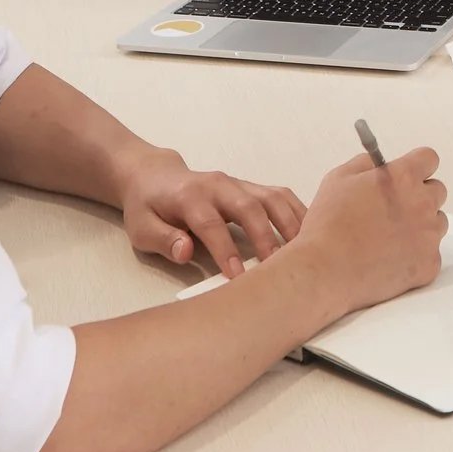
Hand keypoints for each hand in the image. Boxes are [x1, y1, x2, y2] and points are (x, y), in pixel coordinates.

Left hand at [117, 148, 306, 277]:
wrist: (155, 176)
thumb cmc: (149, 207)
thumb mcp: (141, 227)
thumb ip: (163, 239)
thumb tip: (185, 251)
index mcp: (189, 196)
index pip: (210, 223)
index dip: (225, 249)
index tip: (237, 275)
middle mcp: (219, 185)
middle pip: (249, 207)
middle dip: (266, 238)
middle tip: (277, 268)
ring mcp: (239, 183)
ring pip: (272, 198)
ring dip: (290, 224)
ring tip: (304, 252)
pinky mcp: (252, 187)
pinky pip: (281, 196)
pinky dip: (299, 213)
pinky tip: (310, 234)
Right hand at [288, 147, 448, 314]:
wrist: (324, 271)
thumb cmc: (327, 224)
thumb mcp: (338, 179)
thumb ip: (366, 163)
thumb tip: (381, 164)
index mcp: (402, 178)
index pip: (429, 159)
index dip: (417, 167)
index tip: (408, 176)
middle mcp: (422, 204)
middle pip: (437, 191)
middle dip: (420, 196)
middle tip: (395, 210)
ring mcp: (428, 236)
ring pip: (437, 223)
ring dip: (421, 226)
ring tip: (390, 238)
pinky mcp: (429, 265)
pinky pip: (431, 254)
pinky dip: (416, 257)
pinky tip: (391, 260)